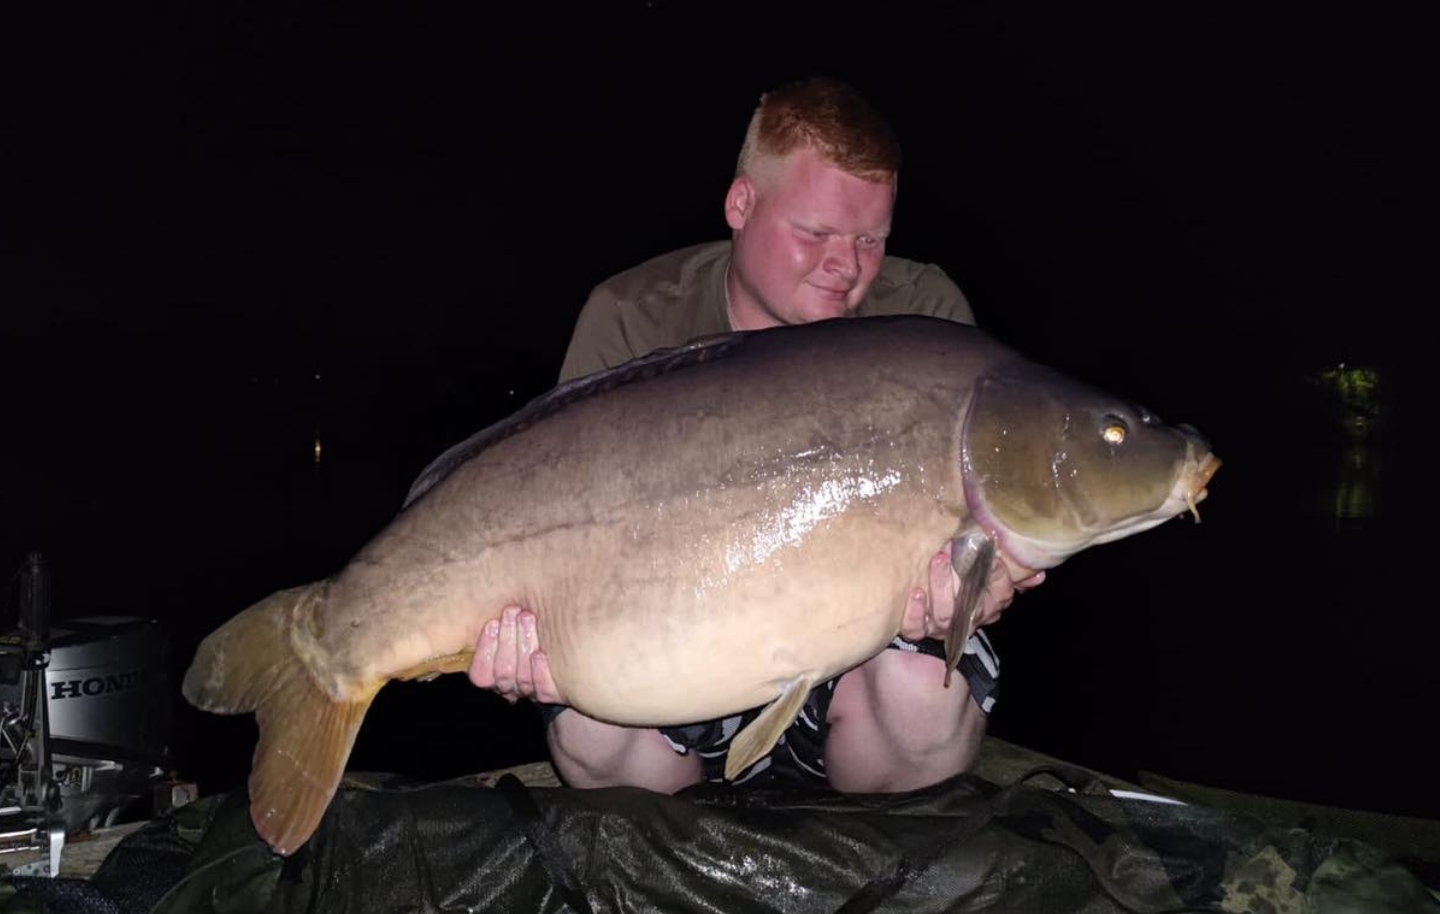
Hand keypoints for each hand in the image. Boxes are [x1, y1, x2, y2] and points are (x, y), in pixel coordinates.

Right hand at [469, 606, 563, 704]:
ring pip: (522, 678)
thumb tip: (477, 600)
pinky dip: (539, 672)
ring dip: (523, 645)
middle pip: (503, 672)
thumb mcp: (505, 630)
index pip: (481, 673)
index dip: (485, 649)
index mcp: (491, 676)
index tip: (492, 623)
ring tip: (527, 618)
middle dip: (507, 639)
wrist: (561, 653)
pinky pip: (543, 690)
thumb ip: (494, 626)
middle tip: (512, 611)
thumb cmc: (524, 632)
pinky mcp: (550, 694)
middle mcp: (508, 688)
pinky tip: (539, 654)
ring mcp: (529, 692)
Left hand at [899, 544, 1044, 641]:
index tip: (991, 555)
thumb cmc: (963, 589)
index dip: (998, 578)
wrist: (930, 617)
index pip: (1000, 596)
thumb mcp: (988, 582)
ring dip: (941, 586)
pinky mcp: (919, 631)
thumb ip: (1013, 576)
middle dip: (964, 579)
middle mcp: (968, 619)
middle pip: (972, 607)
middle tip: (951, 550)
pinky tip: (915, 592)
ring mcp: (943, 628)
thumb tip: (1039, 574)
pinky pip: (916, 629)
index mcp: (988, 606)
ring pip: (945, 616)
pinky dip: (915, 613)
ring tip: (937, 560)